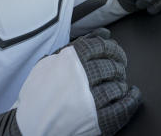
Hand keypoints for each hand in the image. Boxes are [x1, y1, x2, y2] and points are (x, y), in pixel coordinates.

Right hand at [0, 29, 139, 135]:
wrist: (27, 127)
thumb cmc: (37, 94)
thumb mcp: (48, 64)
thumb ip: (77, 46)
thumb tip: (104, 33)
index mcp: (69, 61)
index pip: (102, 47)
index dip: (113, 49)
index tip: (116, 53)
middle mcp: (81, 78)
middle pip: (112, 66)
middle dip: (118, 66)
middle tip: (118, 69)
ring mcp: (89, 100)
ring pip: (118, 86)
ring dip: (121, 84)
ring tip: (118, 84)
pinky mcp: (95, 120)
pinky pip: (123, 107)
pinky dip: (132, 99)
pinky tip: (132, 95)